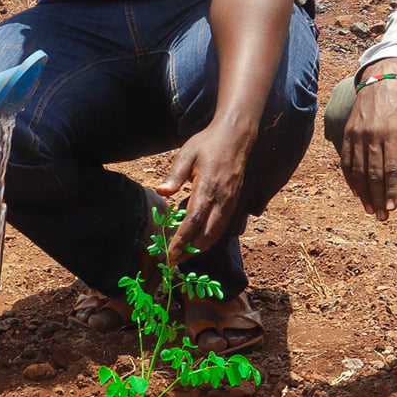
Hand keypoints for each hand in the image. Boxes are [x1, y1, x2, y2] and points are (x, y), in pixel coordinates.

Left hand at [156, 118, 258, 261]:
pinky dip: (211, 238)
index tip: (170, 254)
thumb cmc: (208, 143)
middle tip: (174, 259)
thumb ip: (174, 175)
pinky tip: (199, 241)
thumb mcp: (187, 153)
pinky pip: (223, 226)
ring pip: (217, 234)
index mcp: (208, 187)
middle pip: (207, 235)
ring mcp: (231, 202)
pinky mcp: (235, 202)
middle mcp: (222, 199)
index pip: (193, 221)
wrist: (236, 136)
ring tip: (185, 254)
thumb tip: (161, 192)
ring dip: (201, 247)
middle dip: (191, 251)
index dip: (181, 241)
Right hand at [339, 68, 396, 220]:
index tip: (393, 208)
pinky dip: (351, 178)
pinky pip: (346, 161)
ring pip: (358, 170)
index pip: (391, 169)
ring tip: (370, 209)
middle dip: (377, 197)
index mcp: (391, 133)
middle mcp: (371, 135)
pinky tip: (357, 192)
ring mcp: (356, 134)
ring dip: (363, 192)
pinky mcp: (347, 133)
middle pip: (373, 173)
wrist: (381, 78)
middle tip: (382, 216)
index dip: (392, 190)